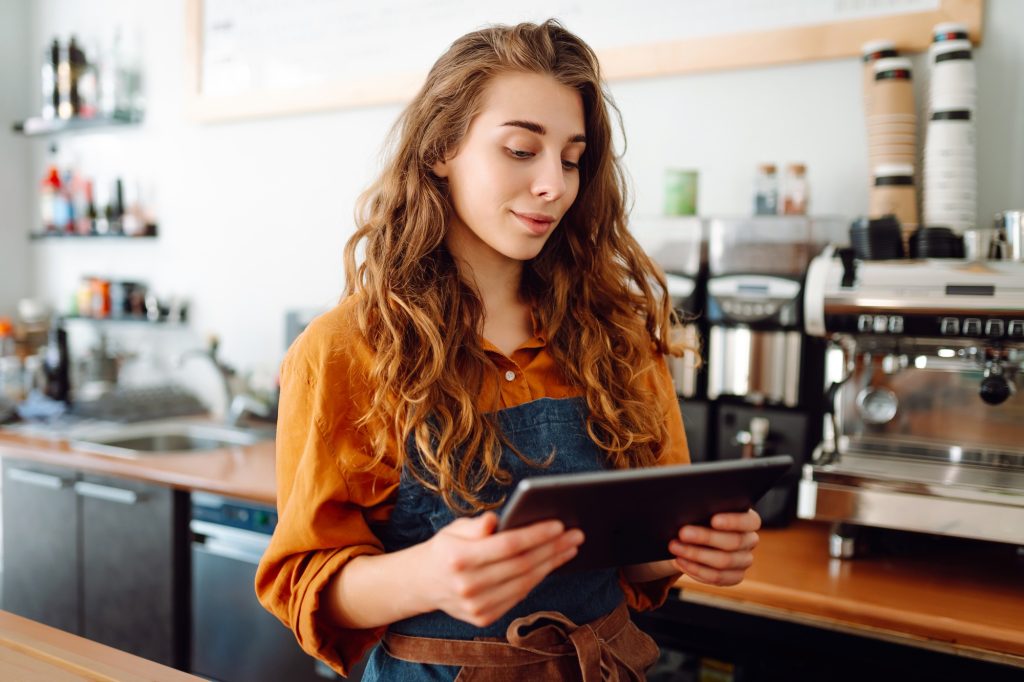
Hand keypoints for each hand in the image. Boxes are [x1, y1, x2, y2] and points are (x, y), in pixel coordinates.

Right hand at [412, 512, 583, 626]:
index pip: (507, 545)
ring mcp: (475, 606)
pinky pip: (518, 596)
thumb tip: (496, 520)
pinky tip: (551, 564)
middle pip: (521, 565)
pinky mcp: (483, 618)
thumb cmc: (445, 548)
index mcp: (458, 558)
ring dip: (552, 564)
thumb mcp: (453, 529)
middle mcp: (467, 586)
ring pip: (524, 583)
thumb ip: (475, 525)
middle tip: (576, 535)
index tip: (560, 525)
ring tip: (570, 548)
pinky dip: (538, 579)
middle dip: (553, 548)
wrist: (422, 583)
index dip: (536, 535)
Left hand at [669, 509, 760, 585]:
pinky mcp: (735, 576)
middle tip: (682, 533)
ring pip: (724, 561)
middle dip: (705, 537)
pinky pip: (717, 577)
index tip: (713, 520)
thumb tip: (690, 511)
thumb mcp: (701, 510)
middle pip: (734, 542)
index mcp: (748, 520)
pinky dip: (696, 570)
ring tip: (675, 547)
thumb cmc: (698, 518)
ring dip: (696, 555)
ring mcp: (744, 560)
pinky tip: (681, 561)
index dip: (733, 521)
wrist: (692, 539)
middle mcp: (750, 540)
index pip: (750, 521)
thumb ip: (703, 509)